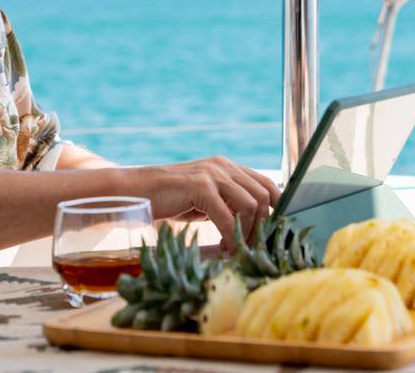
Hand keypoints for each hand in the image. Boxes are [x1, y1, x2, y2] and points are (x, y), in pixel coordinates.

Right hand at [134, 156, 279, 247]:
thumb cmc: (170, 199)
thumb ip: (226, 204)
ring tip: (237, 248)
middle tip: (251, 246)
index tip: (275, 230)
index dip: (278, 206)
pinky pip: (227, 217)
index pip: (267, 183)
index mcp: (227, 167)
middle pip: (264, 195)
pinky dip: (230, 237)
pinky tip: (224, 248)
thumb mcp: (204, 199)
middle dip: (262, 225)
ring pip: (251, 205)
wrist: (136, 191)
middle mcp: (224, 167)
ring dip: (248, 232)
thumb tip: (251, 225)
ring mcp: (213, 174)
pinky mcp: (201, 187)